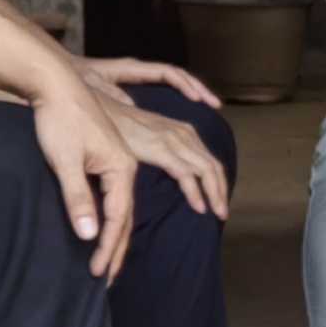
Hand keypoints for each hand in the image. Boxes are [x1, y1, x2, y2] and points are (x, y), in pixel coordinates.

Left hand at [29, 70, 142, 279]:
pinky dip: (110, 217)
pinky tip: (102, 228)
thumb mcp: (64, 161)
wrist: (55, 84)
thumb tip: (89, 235)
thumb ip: (77, 198)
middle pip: (124, 217)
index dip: (107, 248)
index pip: (117, 218)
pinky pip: (113, 196)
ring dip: (114, 236)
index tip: (98, 274)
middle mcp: (125, 167)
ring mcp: (116, 161)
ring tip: (106, 262)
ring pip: (121, 207)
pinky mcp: (105, 157)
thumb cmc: (59, 119)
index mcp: (122, 168)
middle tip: (106, 280)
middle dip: (115, 249)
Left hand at [83, 54, 221, 112]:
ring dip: (191, 92)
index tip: (198, 98)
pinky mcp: (129, 87)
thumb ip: (111, 94)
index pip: (167, 71)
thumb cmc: (70, 77)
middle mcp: (137, 69)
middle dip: (198, 87)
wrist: (54, 70)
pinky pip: (160, 89)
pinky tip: (179, 113)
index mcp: (131, 67)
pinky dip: (175, 98)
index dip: (186, 83)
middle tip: (216, 104)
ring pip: (172, 80)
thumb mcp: (91, 86)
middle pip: (177, 74)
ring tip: (210, 107)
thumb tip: (133, 106)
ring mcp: (135, 77)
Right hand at [108, 96, 230, 221]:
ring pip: (207, 171)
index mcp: (184, 131)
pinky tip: (199, 207)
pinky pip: (186, 174)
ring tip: (218, 214)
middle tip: (223, 213)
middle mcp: (184, 133)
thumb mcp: (150, 140)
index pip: (210, 160)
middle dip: (222, 191)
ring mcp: (174, 140)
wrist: (102, 112)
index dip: (218, 182)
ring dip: (215, 195)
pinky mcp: (161, 148)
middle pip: (214, 166)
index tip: (219, 202)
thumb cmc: (120, 129)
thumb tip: (173, 172)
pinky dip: (195, 193)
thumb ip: (164, 152)